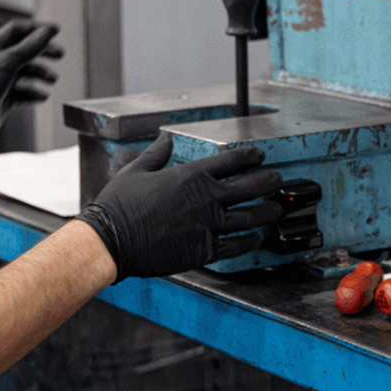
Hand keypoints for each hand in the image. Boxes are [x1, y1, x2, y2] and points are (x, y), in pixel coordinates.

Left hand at [0, 21, 63, 150]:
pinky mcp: (5, 99)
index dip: (37, 28)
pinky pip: (24, 92)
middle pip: (25, 50)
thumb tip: (48, 31)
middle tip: (60, 55)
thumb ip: (30, 47)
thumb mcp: (8, 62)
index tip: (56, 31)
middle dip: (43, 52)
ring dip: (41, 74)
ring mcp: (1, 81)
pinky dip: (34, 93)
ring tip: (51, 79)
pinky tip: (42, 96)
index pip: (18, 30)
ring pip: (27, 72)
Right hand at [75, 135, 283, 280]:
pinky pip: (234, 246)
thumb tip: (165, 139)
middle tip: (278, 179)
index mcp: (190, 176)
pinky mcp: (203, 250)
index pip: (229, 161)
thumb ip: (156, 154)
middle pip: (248, 187)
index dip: (248, 156)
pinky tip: (256, 239)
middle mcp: (205, 200)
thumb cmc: (120, 205)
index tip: (259, 155)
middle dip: (267, 181)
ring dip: (266, 212)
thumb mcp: (136, 170)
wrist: (112, 241)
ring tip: (277, 209)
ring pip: (248, 218)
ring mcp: (208, 226)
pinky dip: (249, 242)